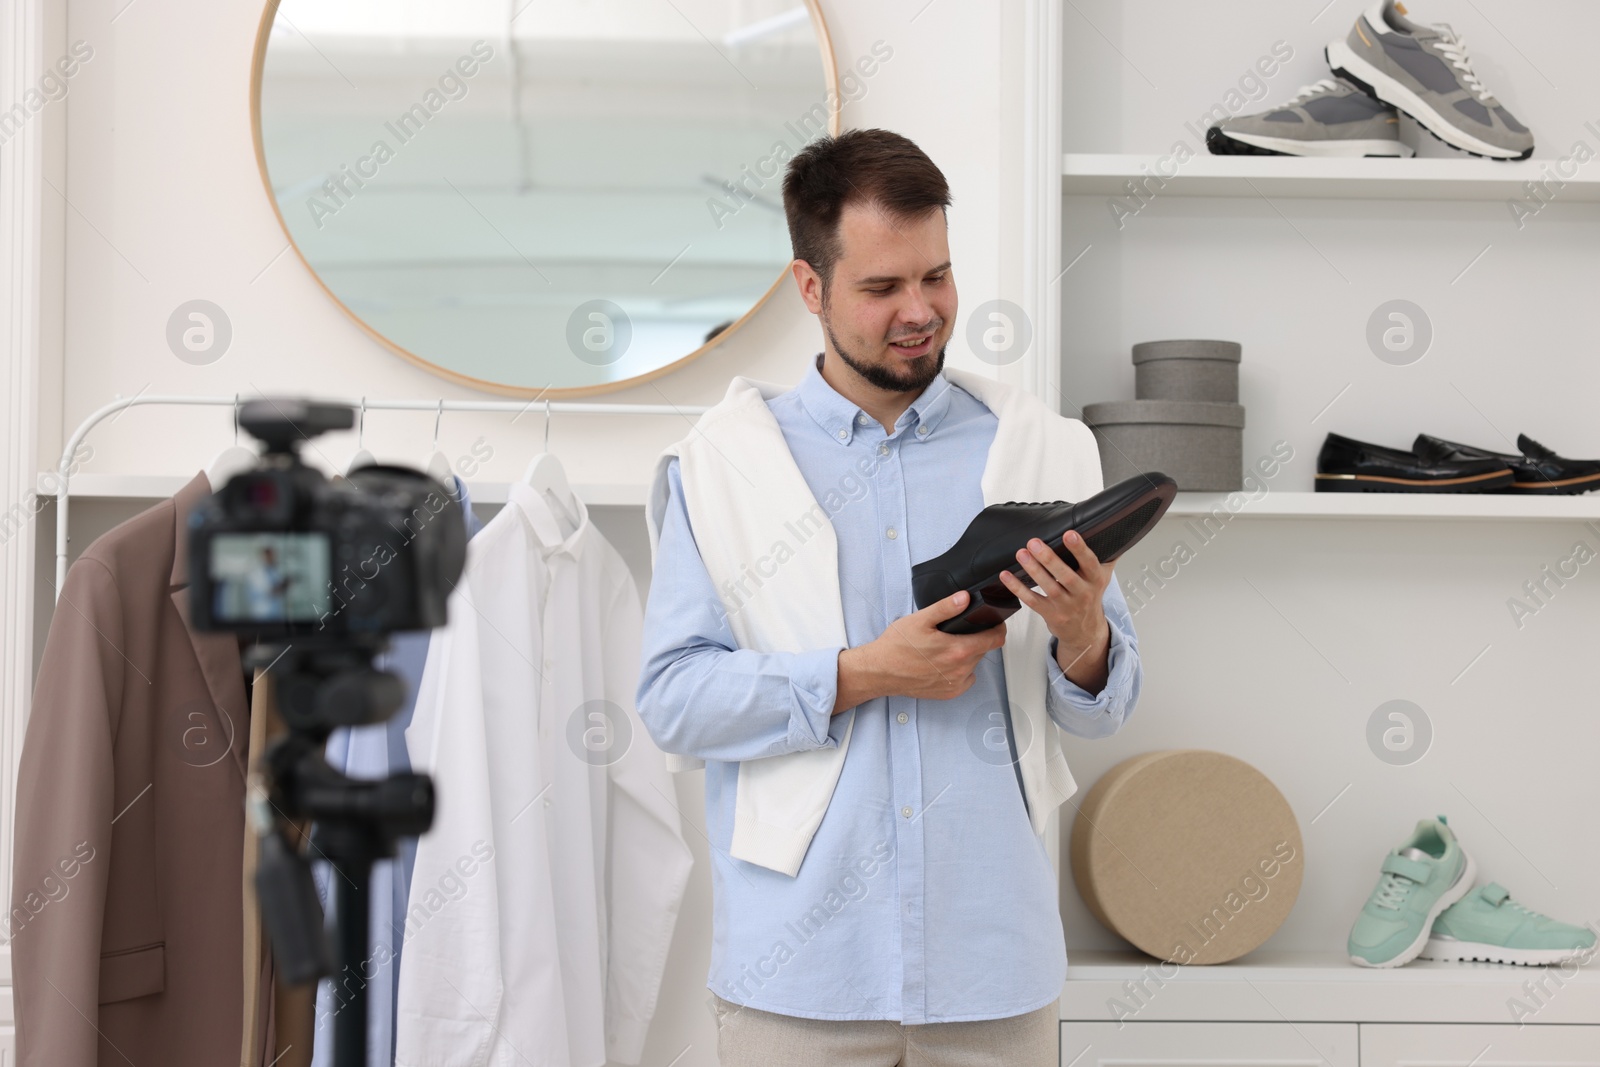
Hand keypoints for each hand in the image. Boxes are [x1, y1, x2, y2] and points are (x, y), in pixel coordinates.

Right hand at [832, 590, 1005, 712]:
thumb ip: (946, 608)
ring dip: (967, 655)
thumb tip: (965, 598)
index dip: (998, 628)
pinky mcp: (948, 693)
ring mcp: (955, 683)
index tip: (994, 623)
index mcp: (959, 649)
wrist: (880, 671)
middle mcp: (961, 669)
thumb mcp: (920, 619)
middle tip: (959, 631)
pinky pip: (964, 679)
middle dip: (977, 639)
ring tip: (946, 647)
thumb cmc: (896, 647)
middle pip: (984, 650)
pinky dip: (959, 670)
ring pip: (973, 664)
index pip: (996, 639)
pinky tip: (942, 663)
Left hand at [997, 530, 1111, 683]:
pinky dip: (1018, 588)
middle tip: (1034, 543)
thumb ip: (1106, 554)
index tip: (1068, 534)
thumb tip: (1110, 528)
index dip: (1079, 549)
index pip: (1090, 562)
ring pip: (1049, 587)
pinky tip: (1006, 576)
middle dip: (1049, 559)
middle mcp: (1082, 593)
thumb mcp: (1102, 576)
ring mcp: (1065, 606)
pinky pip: (1032, 600)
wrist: (1085, 630)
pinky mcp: (1050, 614)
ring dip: (1033, 570)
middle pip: (1066, 576)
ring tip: (1021, 554)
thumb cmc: (1090, 596)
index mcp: (1095, 579)